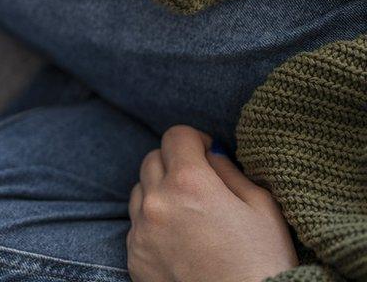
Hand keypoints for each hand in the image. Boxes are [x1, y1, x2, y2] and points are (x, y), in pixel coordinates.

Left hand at [127, 126, 297, 281]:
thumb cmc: (262, 262)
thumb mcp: (262, 207)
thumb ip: (230, 171)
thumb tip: (210, 153)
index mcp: (189, 182)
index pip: (175, 135)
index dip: (195, 141)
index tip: (209, 155)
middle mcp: (156, 202)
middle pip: (152, 159)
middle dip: (174, 162)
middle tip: (200, 184)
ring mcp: (140, 231)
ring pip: (139, 191)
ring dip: (159, 192)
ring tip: (189, 215)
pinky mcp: (134, 256)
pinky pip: (136, 226)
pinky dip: (153, 225)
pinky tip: (180, 241)